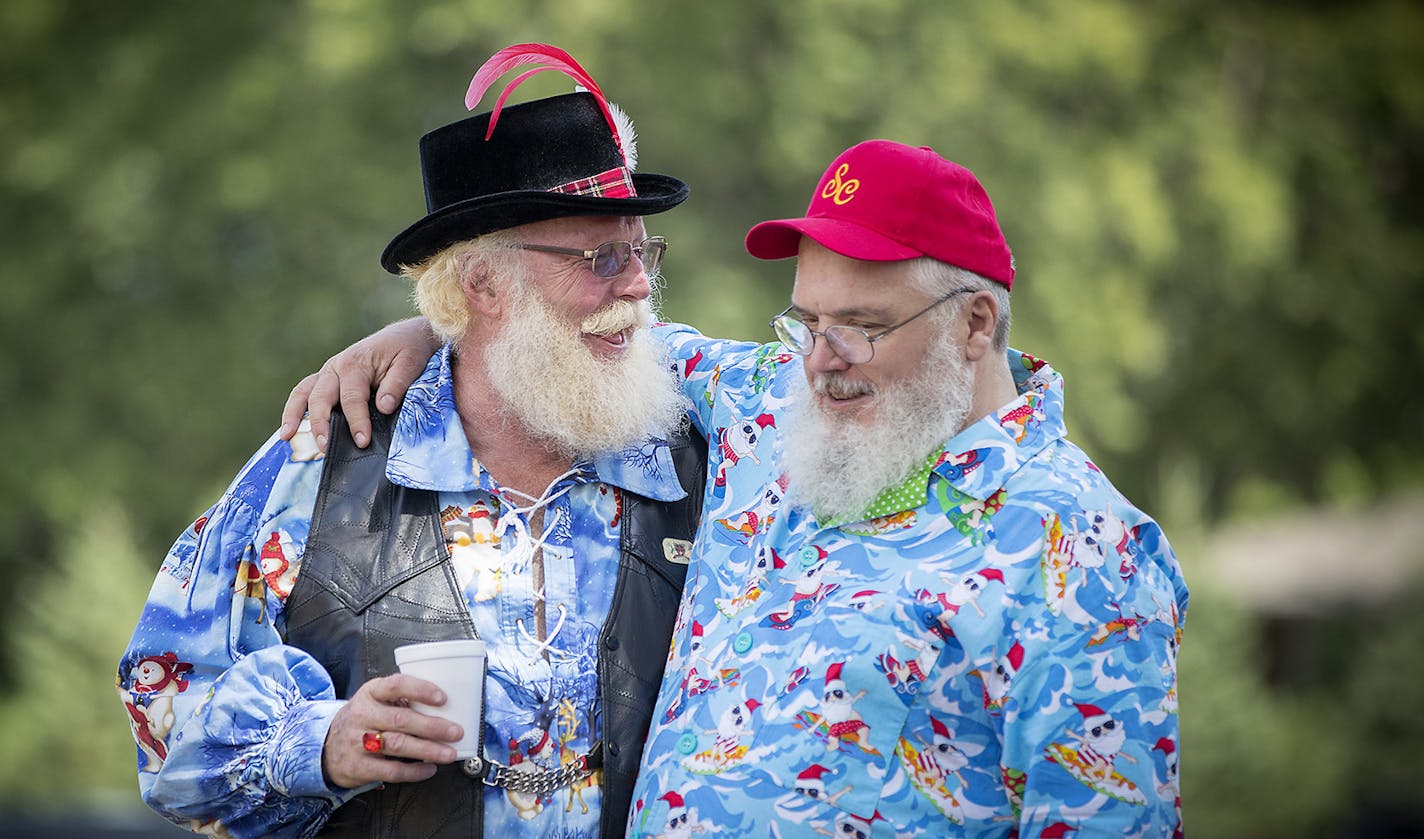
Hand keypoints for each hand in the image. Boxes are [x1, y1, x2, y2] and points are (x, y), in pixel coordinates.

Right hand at [279, 318, 439, 450]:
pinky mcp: (327, 380)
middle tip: (325, 448)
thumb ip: (397, 384)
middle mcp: (336, 367)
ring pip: (304, 393)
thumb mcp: (410, 363)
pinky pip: (304, 393)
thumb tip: (383, 407)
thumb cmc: (408, 350)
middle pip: (320, 397)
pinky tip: (289, 430)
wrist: (405, 336)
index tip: (362, 441)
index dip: (357, 421)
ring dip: (294, 415)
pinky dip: (294, 410)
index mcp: (356, 363)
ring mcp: (329, 373)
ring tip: (288, 437)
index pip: (352, 397)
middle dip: (321, 424)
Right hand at [322, 673, 464, 789]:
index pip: (396, 685)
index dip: (420, 690)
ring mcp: (357, 741)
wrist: (327, 746)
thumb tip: (445, 709)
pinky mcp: (358, 766)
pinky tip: (429, 769)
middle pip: (401, 719)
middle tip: (455, 732)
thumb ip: (403, 701)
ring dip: (428, 750)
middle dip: (432, 727)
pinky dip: (414, 771)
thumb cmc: (364, 719)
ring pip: (398, 745)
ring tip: (449, 753)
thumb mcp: (376, 701)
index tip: (442, 698)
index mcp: (371, 693)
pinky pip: (390, 770)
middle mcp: (362, 715)